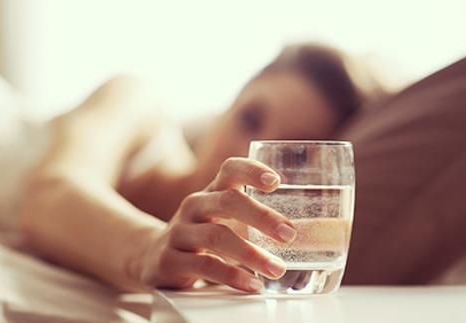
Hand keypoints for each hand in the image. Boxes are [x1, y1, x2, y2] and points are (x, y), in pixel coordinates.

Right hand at [136, 157, 295, 291]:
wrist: (151, 255)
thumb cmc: (201, 236)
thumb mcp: (221, 219)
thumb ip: (255, 218)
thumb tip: (314, 231)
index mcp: (211, 192)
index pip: (230, 169)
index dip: (252, 170)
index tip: (277, 182)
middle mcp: (194, 206)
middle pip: (227, 200)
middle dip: (261, 216)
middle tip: (289, 234)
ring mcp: (179, 232)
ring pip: (216, 236)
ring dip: (251, 253)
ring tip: (277, 268)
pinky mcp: (170, 260)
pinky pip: (204, 265)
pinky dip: (231, 275)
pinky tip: (252, 284)